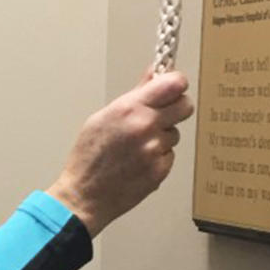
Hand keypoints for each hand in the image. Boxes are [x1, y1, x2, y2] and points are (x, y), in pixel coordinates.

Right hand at [48, 70, 193, 236]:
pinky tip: (138, 162)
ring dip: (162, 136)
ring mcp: (155, 149)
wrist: (84, 195)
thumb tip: (154, 74)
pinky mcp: (160, 170)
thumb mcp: (103, 118)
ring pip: (175, 133)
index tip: (173, 86)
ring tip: (137, 146)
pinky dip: (158, 157)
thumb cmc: (88, 157)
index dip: (176, 83)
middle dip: (177, 108)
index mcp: (130, 108)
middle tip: (164, 114)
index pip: (174, 83)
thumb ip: (134, 96)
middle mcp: (145, 126)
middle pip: (185, 106)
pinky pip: (169, 155)